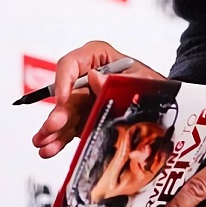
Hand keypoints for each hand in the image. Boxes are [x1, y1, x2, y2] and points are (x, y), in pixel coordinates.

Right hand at [32, 40, 163, 158]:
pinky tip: (49, 148)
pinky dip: (59, 139)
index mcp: (98, 58)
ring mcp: (83, 99)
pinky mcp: (83, 118)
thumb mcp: (142, 80)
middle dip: (58, 111)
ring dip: (52, 129)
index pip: (72, 63)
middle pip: (66, 93)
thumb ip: (119, 79)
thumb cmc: (152, 85)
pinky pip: (69, 128)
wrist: (162, 103)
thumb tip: (95, 77)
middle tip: (53, 125)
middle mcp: (86, 78)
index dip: (64, 79)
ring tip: (43, 143)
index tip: (64, 98)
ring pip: (64, 113)